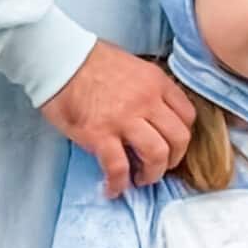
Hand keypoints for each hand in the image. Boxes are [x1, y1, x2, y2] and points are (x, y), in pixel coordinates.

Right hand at [40, 40, 195, 197]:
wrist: (60, 58)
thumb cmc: (91, 60)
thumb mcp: (134, 66)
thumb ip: (148, 89)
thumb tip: (152, 113)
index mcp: (156, 82)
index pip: (187, 115)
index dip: (182, 135)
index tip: (171, 145)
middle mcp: (147, 100)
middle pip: (179, 138)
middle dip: (173, 159)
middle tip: (158, 166)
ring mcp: (124, 118)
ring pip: (156, 155)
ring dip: (151, 174)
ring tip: (139, 179)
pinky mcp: (99, 134)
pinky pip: (118, 167)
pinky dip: (118, 183)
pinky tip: (112, 189)